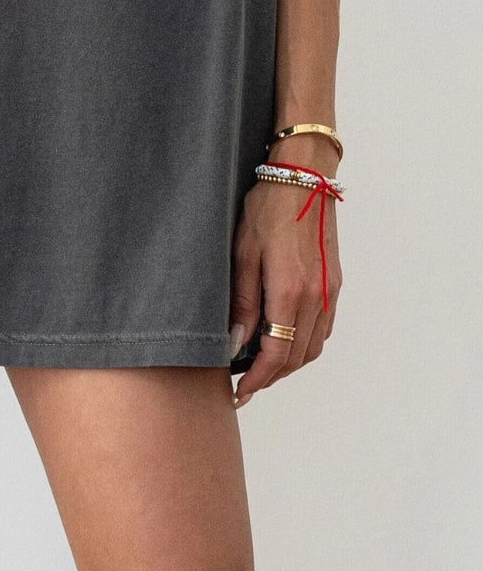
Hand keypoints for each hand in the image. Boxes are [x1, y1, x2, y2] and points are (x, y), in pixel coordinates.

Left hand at [229, 139, 342, 406]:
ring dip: (289, 365)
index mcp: (291, 292)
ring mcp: (330, 292)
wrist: (303, 177)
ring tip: (262, 368)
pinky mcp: (334, 283)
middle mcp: (316, 298)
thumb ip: (243, 302)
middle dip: (271, 378)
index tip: (240, 393)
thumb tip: (236, 343)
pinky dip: (305, 345)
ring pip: (313, 347)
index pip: (276, 354)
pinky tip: (286, 341)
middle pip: (297, 358)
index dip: (257, 380)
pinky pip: (323, 329)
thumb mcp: (243, 252)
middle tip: (245, 386)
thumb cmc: (267, 208)